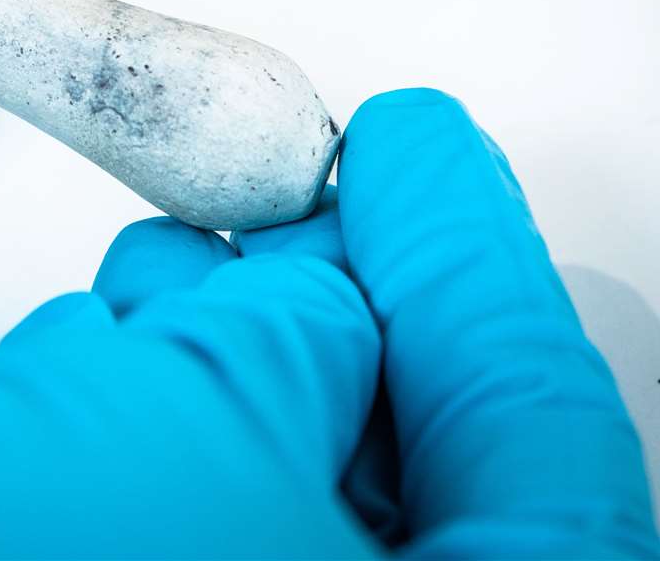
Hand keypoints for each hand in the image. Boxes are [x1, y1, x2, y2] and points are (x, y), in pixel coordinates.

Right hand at [0, 90, 659, 557]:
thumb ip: (304, 333)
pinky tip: (113, 322)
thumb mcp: (178, 429)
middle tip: (336, 176)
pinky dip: (156, 403)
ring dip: (251, 353)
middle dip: (370, 322)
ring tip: (198, 237)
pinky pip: (169, 509)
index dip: (487, 298)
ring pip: (280, 502)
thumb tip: (327, 279)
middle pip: (421, 503)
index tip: (420, 150)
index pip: (546, 494)